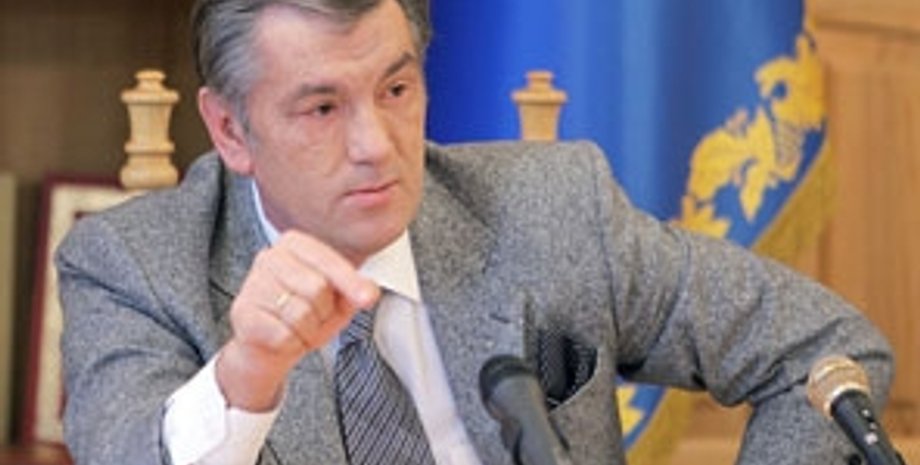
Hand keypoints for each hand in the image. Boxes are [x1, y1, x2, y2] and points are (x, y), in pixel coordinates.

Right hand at [216, 231, 379, 410]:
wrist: (266, 347)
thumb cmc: (303, 317)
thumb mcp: (337, 302)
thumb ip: (354, 292)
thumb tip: (369, 292)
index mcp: (294, 244)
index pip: (329, 261)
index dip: (351, 283)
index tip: (368, 298)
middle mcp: (269, 257)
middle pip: (317, 288)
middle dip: (323, 313)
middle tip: (314, 320)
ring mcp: (252, 284)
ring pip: (300, 314)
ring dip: (307, 332)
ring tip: (297, 329)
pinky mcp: (242, 313)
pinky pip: (283, 334)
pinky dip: (291, 344)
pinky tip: (282, 338)